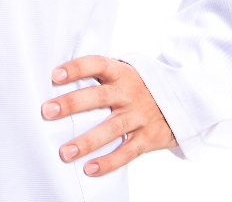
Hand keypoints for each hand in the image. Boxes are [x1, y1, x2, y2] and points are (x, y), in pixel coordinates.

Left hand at [41, 56, 176, 177]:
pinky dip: (108, 162)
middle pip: (98, 97)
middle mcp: (130, 92)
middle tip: (47, 111)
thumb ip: (102, 74)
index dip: (76, 68)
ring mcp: (140, 115)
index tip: (55, 76)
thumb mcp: (126, 73)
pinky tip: (89, 168)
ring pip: (111, 129)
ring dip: (87, 141)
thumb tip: (63, 75)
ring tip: (65, 152)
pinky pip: (127, 152)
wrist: (184, 100)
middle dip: (72, 104)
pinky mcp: (149, 138)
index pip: (96, 64)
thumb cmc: (141, 86)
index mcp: (121, 73)